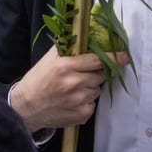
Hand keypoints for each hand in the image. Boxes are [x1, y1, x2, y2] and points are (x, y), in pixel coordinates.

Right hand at [10, 48, 126, 131]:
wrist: (26, 107)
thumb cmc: (36, 81)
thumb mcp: (47, 60)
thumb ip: (65, 48)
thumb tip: (83, 36)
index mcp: (65, 66)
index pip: (97, 60)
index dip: (114, 57)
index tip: (126, 56)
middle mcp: (73, 83)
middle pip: (100, 75)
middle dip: (95, 73)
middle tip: (82, 75)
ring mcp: (78, 101)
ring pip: (97, 90)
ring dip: (90, 88)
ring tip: (73, 89)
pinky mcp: (81, 115)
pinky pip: (93, 104)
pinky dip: (86, 102)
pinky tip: (71, 100)